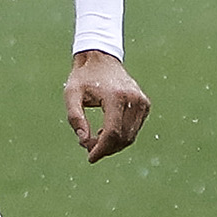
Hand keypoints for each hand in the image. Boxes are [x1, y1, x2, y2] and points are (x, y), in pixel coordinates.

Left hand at [65, 48, 148, 162]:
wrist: (101, 58)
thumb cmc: (83, 77)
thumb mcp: (71, 94)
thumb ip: (75, 118)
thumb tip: (84, 141)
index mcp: (116, 96)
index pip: (113, 132)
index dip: (102, 149)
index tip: (90, 158)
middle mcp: (134, 99)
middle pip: (122, 137)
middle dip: (105, 148)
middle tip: (88, 148)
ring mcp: (142, 102)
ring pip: (130, 136)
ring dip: (113, 145)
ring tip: (94, 138)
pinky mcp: (145, 104)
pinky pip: (134, 129)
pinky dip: (121, 136)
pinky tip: (105, 131)